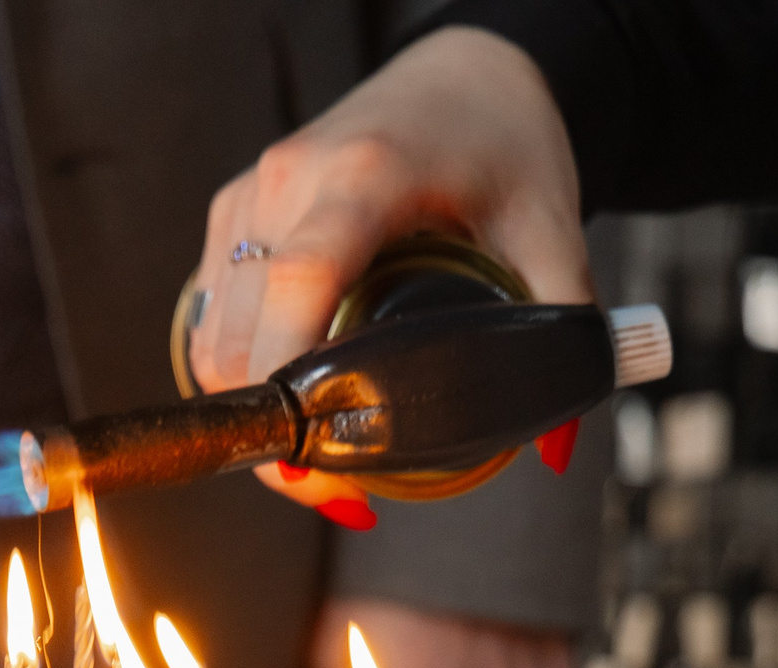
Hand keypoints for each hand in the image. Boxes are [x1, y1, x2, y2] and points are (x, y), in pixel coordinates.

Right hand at [189, 26, 588, 522]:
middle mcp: (289, 182)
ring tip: (313, 453)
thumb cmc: (501, 138)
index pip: (299, 283)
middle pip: (242, 333)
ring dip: (251, 405)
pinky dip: (240, 369)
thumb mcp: (551, 224)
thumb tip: (554, 450)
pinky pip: (214, 314)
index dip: (289, 378)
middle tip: (335, 487)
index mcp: (366, 175)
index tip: (311, 455)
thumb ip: (563, 329)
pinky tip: (289, 400)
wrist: (461, 71)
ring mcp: (251, 198)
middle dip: (274, 427)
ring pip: (214, 334)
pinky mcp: (234, 213)